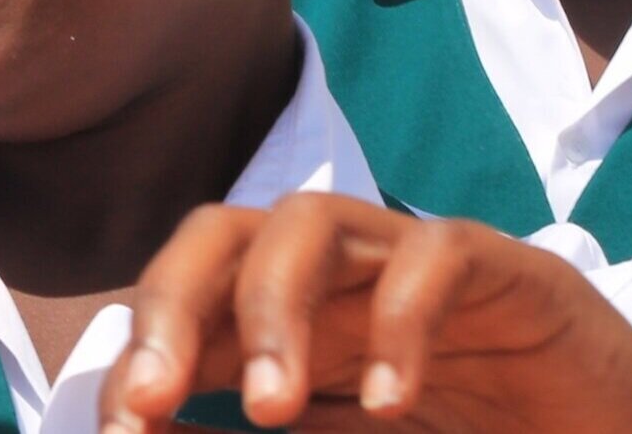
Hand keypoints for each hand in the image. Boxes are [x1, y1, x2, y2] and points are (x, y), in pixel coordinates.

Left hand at [97, 194, 631, 433]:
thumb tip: (147, 431)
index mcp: (290, 314)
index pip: (184, 297)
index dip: (138, 354)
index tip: (121, 428)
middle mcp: (341, 272)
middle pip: (225, 232)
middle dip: (174, 305)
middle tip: (152, 399)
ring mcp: (418, 261)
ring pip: (314, 219)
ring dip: (273, 309)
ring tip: (269, 409)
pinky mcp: (510, 269)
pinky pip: (439, 257)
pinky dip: (402, 323)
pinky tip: (390, 402)